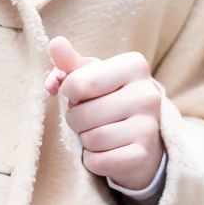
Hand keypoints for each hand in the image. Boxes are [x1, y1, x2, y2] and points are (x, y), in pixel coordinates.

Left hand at [46, 36, 164, 191]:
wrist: (144, 138)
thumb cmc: (111, 99)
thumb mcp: (93, 76)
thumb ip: (70, 62)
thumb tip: (55, 43)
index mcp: (135, 66)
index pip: (77, 83)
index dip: (69, 93)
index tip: (81, 94)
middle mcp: (147, 94)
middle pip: (80, 114)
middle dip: (76, 120)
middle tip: (90, 118)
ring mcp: (148, 127)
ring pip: (90, 139)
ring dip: (85, 140)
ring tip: (100, 133)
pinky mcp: (143, 156)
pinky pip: (98, 161)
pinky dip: (94, 160)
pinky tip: (107, 151)